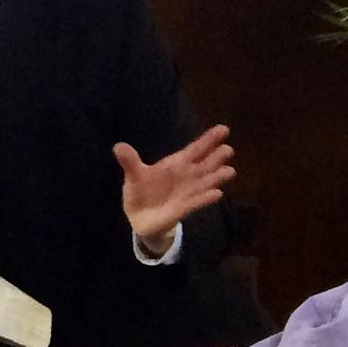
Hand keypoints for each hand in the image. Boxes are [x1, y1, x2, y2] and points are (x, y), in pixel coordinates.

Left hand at [114, 125, 234, 251]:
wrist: (140, 217)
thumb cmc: (142, 191)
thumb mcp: (134, 175)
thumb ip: (130, 161)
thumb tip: (118, 146)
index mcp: (176, 164)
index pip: (195, 149)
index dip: (208, 139)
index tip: (223, 129)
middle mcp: (187, 176)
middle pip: (206, 164)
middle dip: (216, 157)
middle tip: (227, 149)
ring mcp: (188, 192)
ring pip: (206, 182)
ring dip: (216, 177)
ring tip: (229, 171)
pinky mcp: (184, 208)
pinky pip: (197, 202)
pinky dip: (205, 198)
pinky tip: (216, 194)